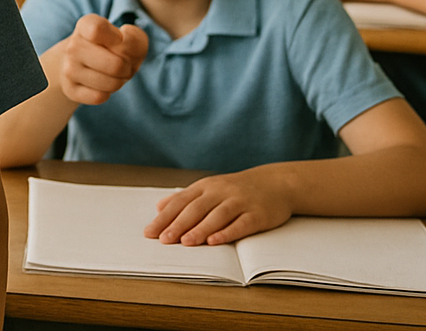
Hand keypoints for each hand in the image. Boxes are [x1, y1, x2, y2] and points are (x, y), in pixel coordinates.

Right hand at [53, 14, 147, 105]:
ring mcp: (69, 68)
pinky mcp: (70, 89)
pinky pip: (99, 97)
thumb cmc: (111, 48)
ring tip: (112, 75)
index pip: (97, 30)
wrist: (80, 62)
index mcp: (86, 25)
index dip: (118, 39)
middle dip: (127, 68)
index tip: (119, 40)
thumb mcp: (128, 37)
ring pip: (110, 84)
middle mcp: (73, 46)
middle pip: (116, 65)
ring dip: (119, 82)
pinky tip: (100, 85)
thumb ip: (135, 37)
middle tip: (122, 64)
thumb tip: (124, 41)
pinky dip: (107, 93)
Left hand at [145, 170, 291, 245]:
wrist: (275, 183)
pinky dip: (227, 232)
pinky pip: (241, 224)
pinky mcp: (257, 214)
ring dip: (200, 229)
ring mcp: (240, 202)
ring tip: (185, 242)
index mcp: (205, 187)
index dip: (165, 217)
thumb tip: (159, 207)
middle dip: (178, 224)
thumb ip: (185, 198)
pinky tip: (215, 241)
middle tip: (163, 239)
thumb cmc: (236, 189)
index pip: (180, 202)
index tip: (150, 232)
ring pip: (217, 216)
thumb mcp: (209, 189)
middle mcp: (220, 192)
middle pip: (196, 209)